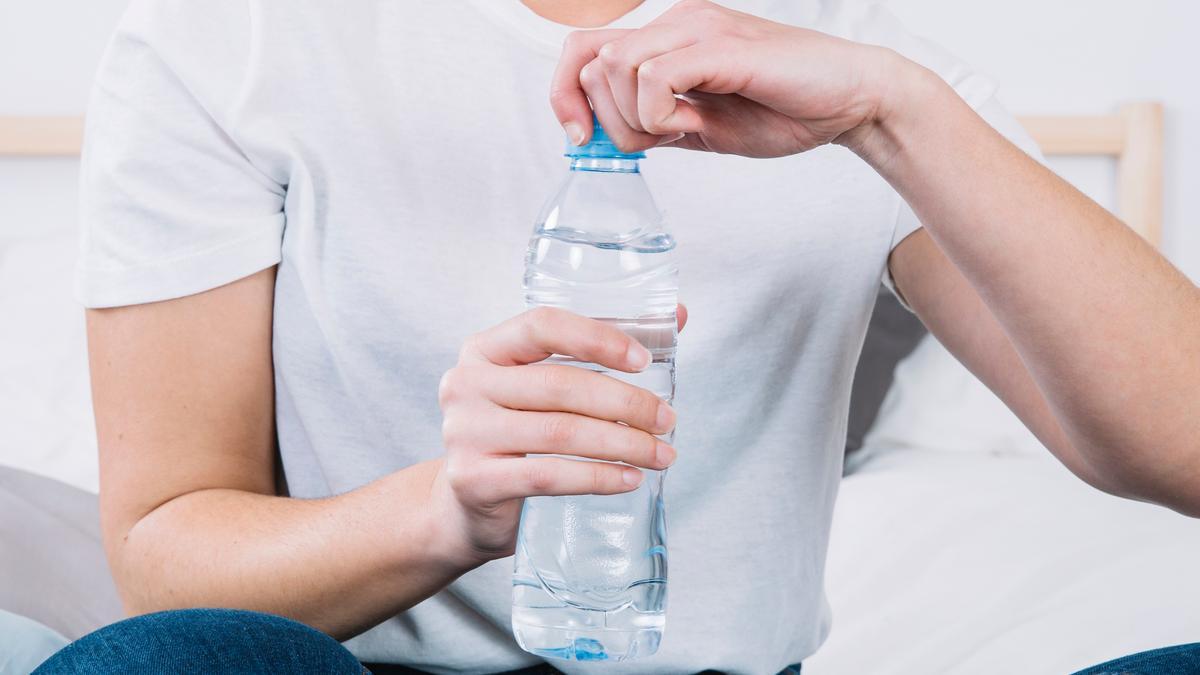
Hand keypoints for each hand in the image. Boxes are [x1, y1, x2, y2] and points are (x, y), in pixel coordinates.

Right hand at [431, 307, 686, 566]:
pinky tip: (630, 479)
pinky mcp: (473, 480)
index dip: (598, 338)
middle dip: (625, 402)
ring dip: (622, 443)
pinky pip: (548, 475)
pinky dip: (598, 477)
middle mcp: (465, 384)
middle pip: (559, 384)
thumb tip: (677, 316)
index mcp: (484, 349)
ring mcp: (464, 433)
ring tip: (661, 454)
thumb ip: (601, 350)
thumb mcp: (545, 388)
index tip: (644, 361)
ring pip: (560, 432)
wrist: (467, 505)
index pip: (542, 325)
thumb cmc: (520, 435)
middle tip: (667, 419)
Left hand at [550, 0, 909, 157]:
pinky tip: (692, 125)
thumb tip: (604, 138)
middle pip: (590, 63)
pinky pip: (654, 79)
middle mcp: (677, 22)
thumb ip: (654, 125)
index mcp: (668, 37)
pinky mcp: (720, 46)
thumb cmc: (784, 110)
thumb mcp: (700, 127)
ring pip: (614, 68)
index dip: (565, 95)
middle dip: (609, 121)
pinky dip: (660, 115)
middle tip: (655, 142)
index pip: (583, 50)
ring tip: (681, 131)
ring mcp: (698, 29)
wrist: (850, 101)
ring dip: (636, 119)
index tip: (581, 138)